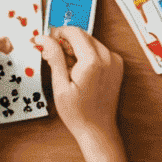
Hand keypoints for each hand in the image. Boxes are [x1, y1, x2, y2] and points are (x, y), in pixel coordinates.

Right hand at [38, 27, 127, 161]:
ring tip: (64, 67)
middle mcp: (108, 57)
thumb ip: (54, 57)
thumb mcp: (60, 85)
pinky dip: (85, 54)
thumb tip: (45, 38)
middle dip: (65, 41)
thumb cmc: (79, 113)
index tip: (46, 41)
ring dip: (75, 48)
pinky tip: (77, 70)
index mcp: (93, 61)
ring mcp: (114, 61)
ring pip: (89, 41)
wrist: (98, 130)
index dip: (57, 33)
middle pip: (82, 35)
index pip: (73, 31)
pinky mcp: (116, 65)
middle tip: (51, 55)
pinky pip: (97, 50)